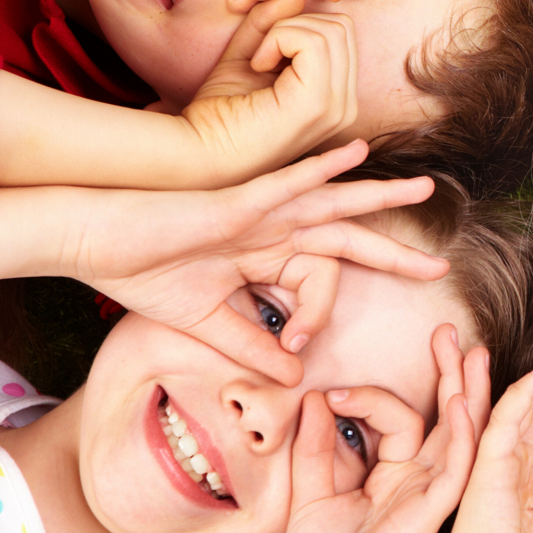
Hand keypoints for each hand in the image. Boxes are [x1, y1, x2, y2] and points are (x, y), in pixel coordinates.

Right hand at [67, 143, 449, 385]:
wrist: (93, 238)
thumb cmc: (141, 271)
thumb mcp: (205, 322)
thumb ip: (251, 346)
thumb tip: (295, 379)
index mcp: (266, 257)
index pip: (320, 282)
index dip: (316, 318)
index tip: (294, 346)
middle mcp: (272, 229)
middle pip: (348, 239)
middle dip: (395, 252)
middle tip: (440, 268)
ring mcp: (259, 211)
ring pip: (333, 201)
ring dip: (380, 194)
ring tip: (426, 188)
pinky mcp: (238, 200)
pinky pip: (289, 182)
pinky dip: (323, 169)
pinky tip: (357, 154)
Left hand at [177, 0, 360, 184]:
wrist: (197, 152)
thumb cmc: (218, 114)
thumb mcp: (247, 55)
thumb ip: (269, 25)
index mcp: (336, 98)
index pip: (341, 35)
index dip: (300, 29)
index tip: (263, 54)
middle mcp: (344, 106)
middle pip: (342, 28)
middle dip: (296, 25)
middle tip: (260, 54)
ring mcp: (335, 108)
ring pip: (332, 30)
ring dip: (285, 32)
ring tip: (258, 60)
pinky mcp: (317, 105)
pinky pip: (313, 42)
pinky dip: (280, 39)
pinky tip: (257, 64)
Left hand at [273, 326, 490, 532]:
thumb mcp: (309, 490)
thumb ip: (316, 445)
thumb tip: (318, 398)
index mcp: (393, 478)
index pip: (398, 419)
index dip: (366, 397)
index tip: (327, 398)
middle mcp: (418, 483)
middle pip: (445, 418)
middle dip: (449, 373)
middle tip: (447, 332)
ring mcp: (429, 497)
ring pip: (461, 433)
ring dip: (466, 390)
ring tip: (470, 350)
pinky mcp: (432, 513)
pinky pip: (457, 466)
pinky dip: (462, 432)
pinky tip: (462, 402)